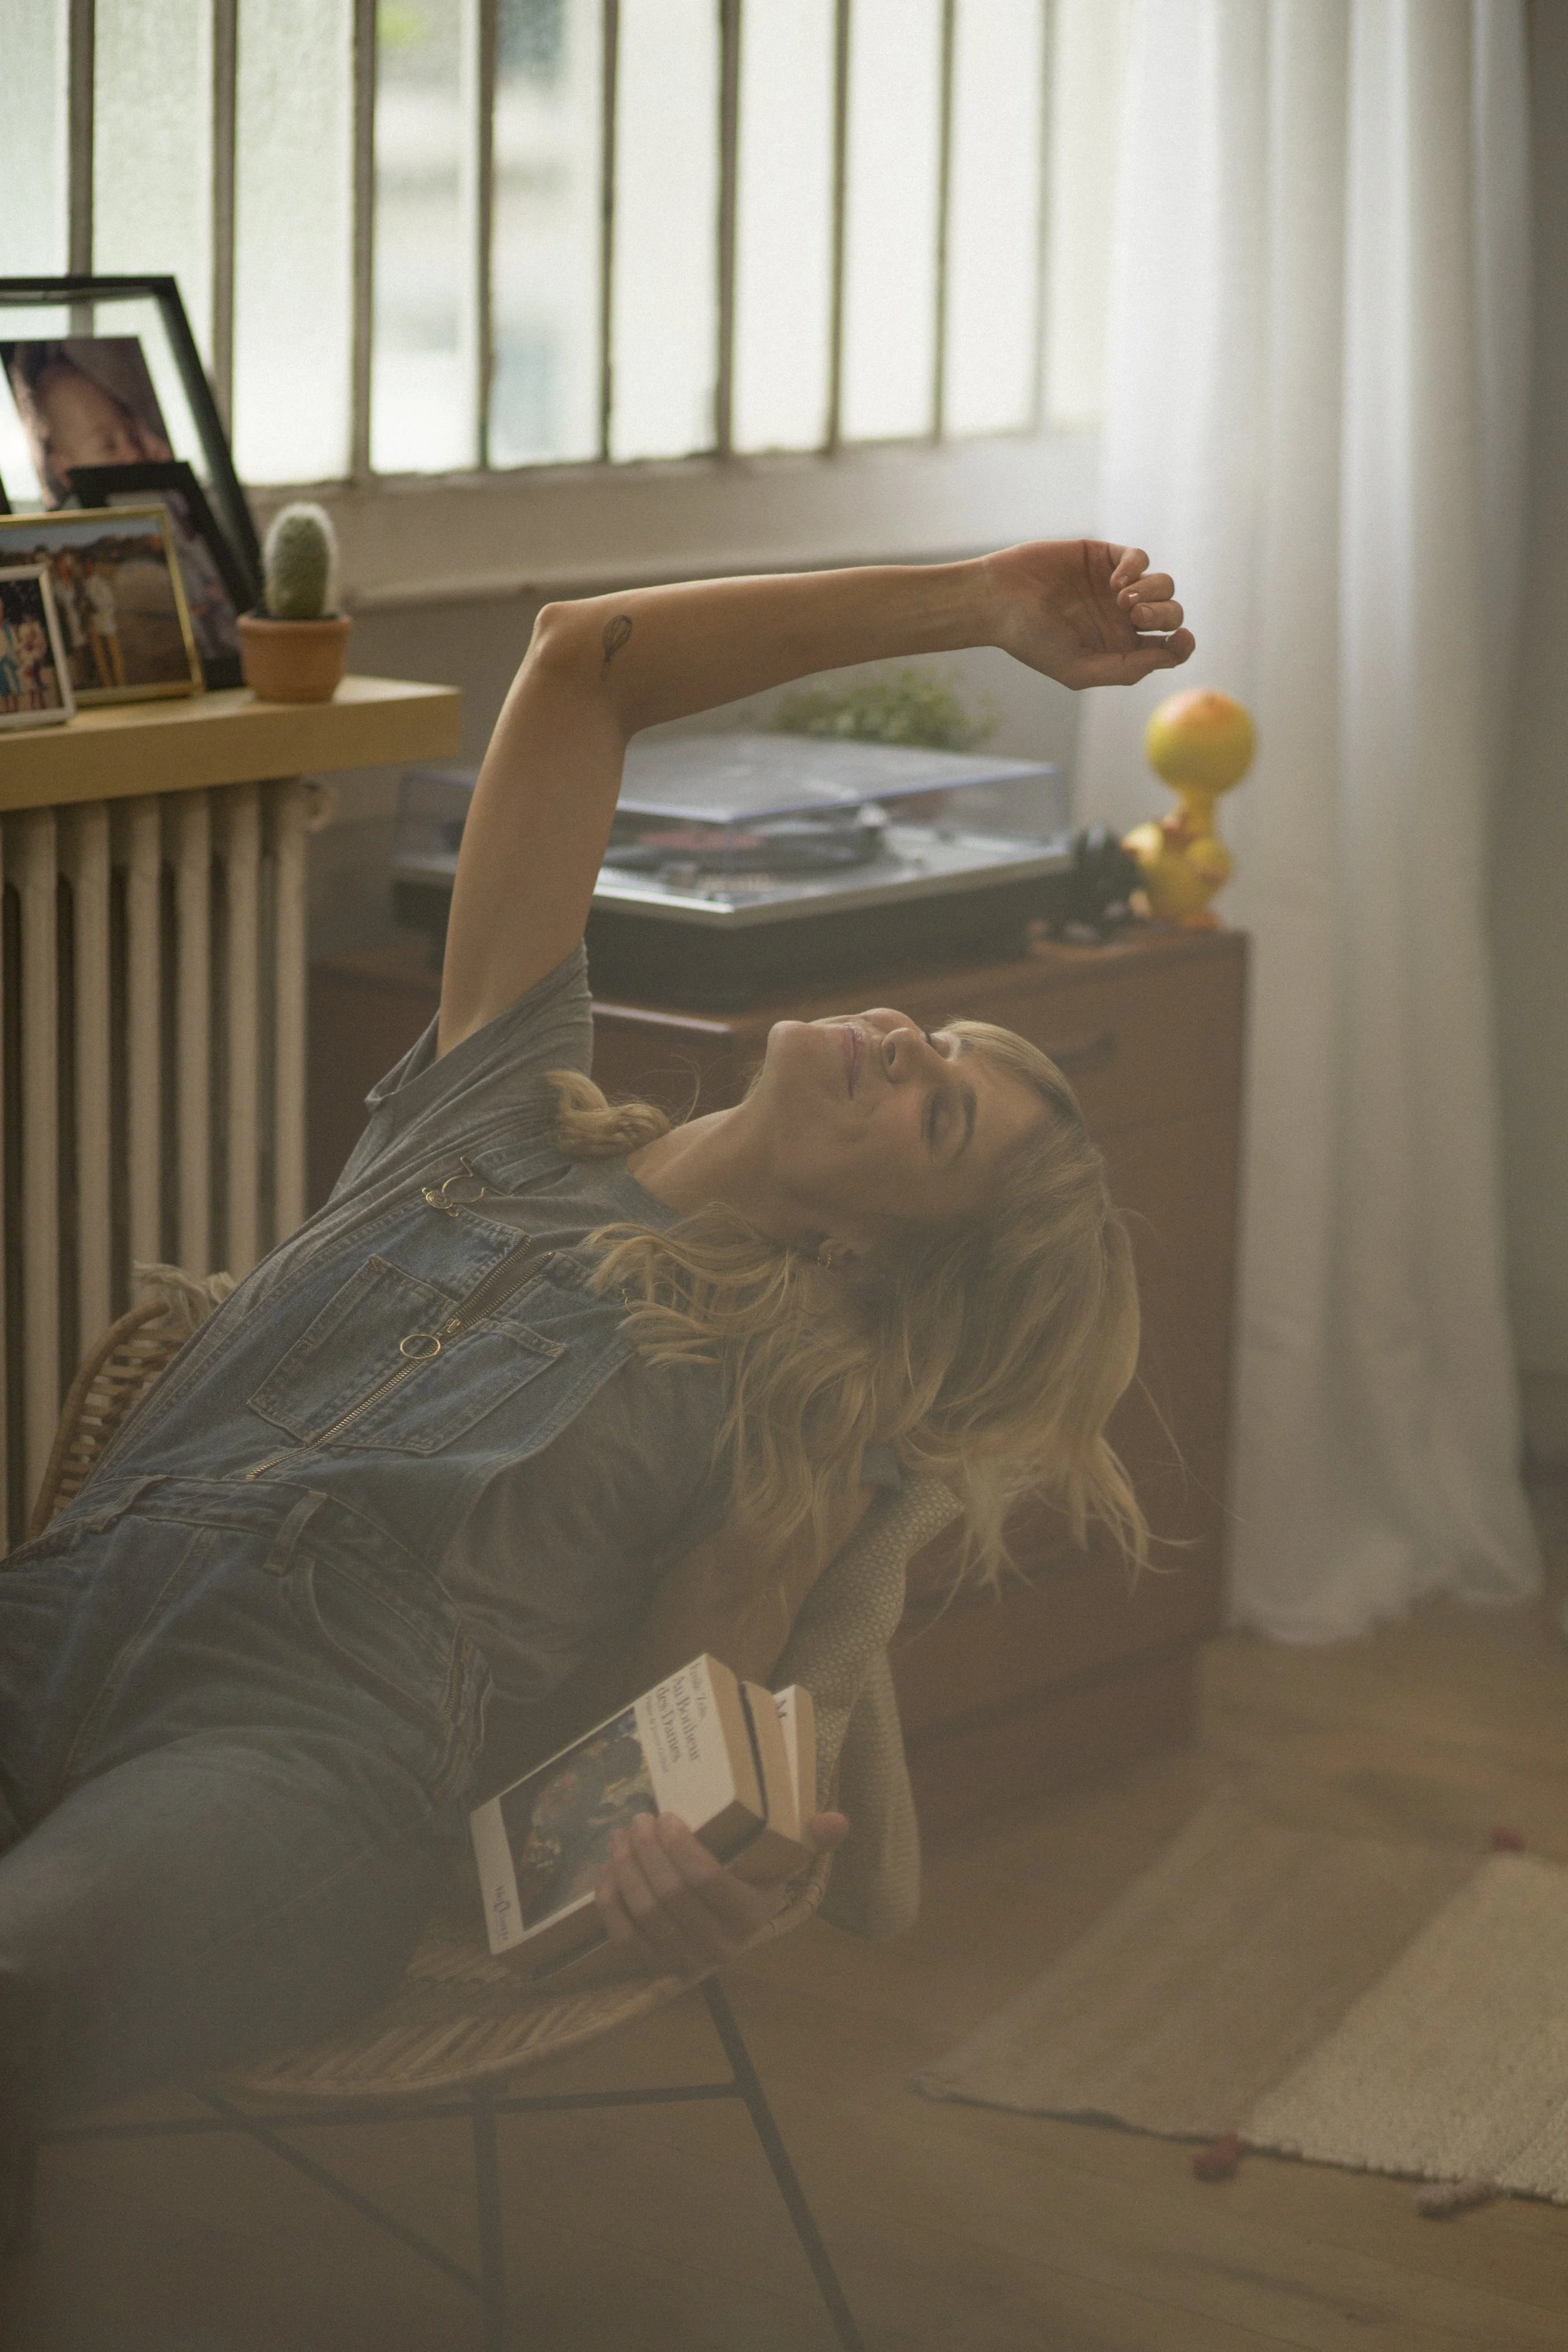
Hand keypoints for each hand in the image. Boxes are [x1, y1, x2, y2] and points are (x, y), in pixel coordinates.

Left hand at [592, 1809, 849, 1977]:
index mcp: (750, 1916)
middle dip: (647, 1852)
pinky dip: (610, 1899)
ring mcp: (684, 1959)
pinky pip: (623, 1934)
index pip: (706, 1881)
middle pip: (669, 1895)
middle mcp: (718, 1946)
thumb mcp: (784, 1856)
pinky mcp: (655, 1964)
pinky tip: (607, 1868)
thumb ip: (810, 1837)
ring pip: (644, 1912)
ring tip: (621, 1835)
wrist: (734, 1921)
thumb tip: (838, 1819)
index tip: (666, 1816)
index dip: (680, 1847)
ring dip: (626, 1869)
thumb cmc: (756, 1878)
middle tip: (638, 1819)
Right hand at [984, 539, 1193, 689]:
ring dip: (1153, 591)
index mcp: (1121, 649)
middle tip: (1135, 615)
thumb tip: (1168, 656)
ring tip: (1123, 599)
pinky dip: (1135, 567)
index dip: (1183, 644)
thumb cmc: (1033, 641)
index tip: (1182, 639)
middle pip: (1171, 614)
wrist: (999, 601)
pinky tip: (1116, 581)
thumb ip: (1125, 670)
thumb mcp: (1079, 670)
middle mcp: (1124, 619)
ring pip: (1163, 584)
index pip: (1169, 648)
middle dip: (1163, 615)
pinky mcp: (1104, 557)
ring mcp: (1116, 586)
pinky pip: (1140, 558)